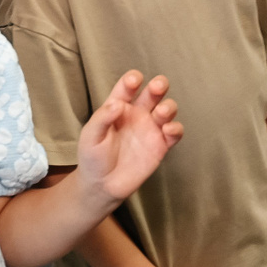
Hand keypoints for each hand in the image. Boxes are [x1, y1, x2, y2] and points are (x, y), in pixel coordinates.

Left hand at [75, 71, 181, 204]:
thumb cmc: (92, 157)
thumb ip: (102, 118)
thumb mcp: (90, 135)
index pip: (127, 88)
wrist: (102, 186)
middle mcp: (137, 114)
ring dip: (168, 107)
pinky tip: (168, 129)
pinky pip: (174, 133)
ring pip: (166, 110)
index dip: (132, 80)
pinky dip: (175, 128)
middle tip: (158, 86)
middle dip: (158, 86)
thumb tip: (118, 104)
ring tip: (162, 112)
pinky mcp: (160, 146)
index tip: (135, 80)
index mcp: (118, 107)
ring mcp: (150, 129)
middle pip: (152, 94)